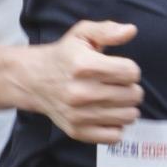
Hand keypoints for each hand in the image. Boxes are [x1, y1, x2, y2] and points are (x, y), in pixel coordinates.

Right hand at [27, 18, 143, 142]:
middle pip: (133, 95)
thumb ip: (107, 30)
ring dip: (126, 107)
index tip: (120, 69)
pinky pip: (114, 136)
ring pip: (128, 116)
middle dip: (131, 88)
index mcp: (84, 66)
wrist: (32, 80)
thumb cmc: (63, 56)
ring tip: (115, 99)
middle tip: (119, 84)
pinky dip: (116, 126)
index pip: (131, 73)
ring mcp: (79, 115)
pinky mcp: (77, 131)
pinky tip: (108, 114)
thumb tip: (130, 30)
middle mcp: (81, 92)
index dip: (130, 69)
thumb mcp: (82, 34)